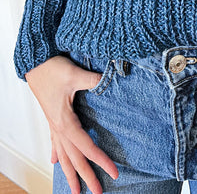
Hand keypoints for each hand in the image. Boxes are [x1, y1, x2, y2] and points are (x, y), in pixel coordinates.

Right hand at [25, 55, 118, 193]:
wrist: (36, 63)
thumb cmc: (53, 69)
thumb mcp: (75, 75)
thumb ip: (93, 81)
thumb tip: (108, 81)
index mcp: (65, 122)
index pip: (86, 147)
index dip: (100, 160)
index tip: (114, 172)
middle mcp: (59, 128)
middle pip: (74, 158)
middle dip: (86, 176)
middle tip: (98, 192)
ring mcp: (54, 125)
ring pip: (63, 155)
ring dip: (70, 173)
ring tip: (76, 190)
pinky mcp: (52, 118)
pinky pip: (55, 142)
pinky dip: (57, 154)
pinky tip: (55, 162)